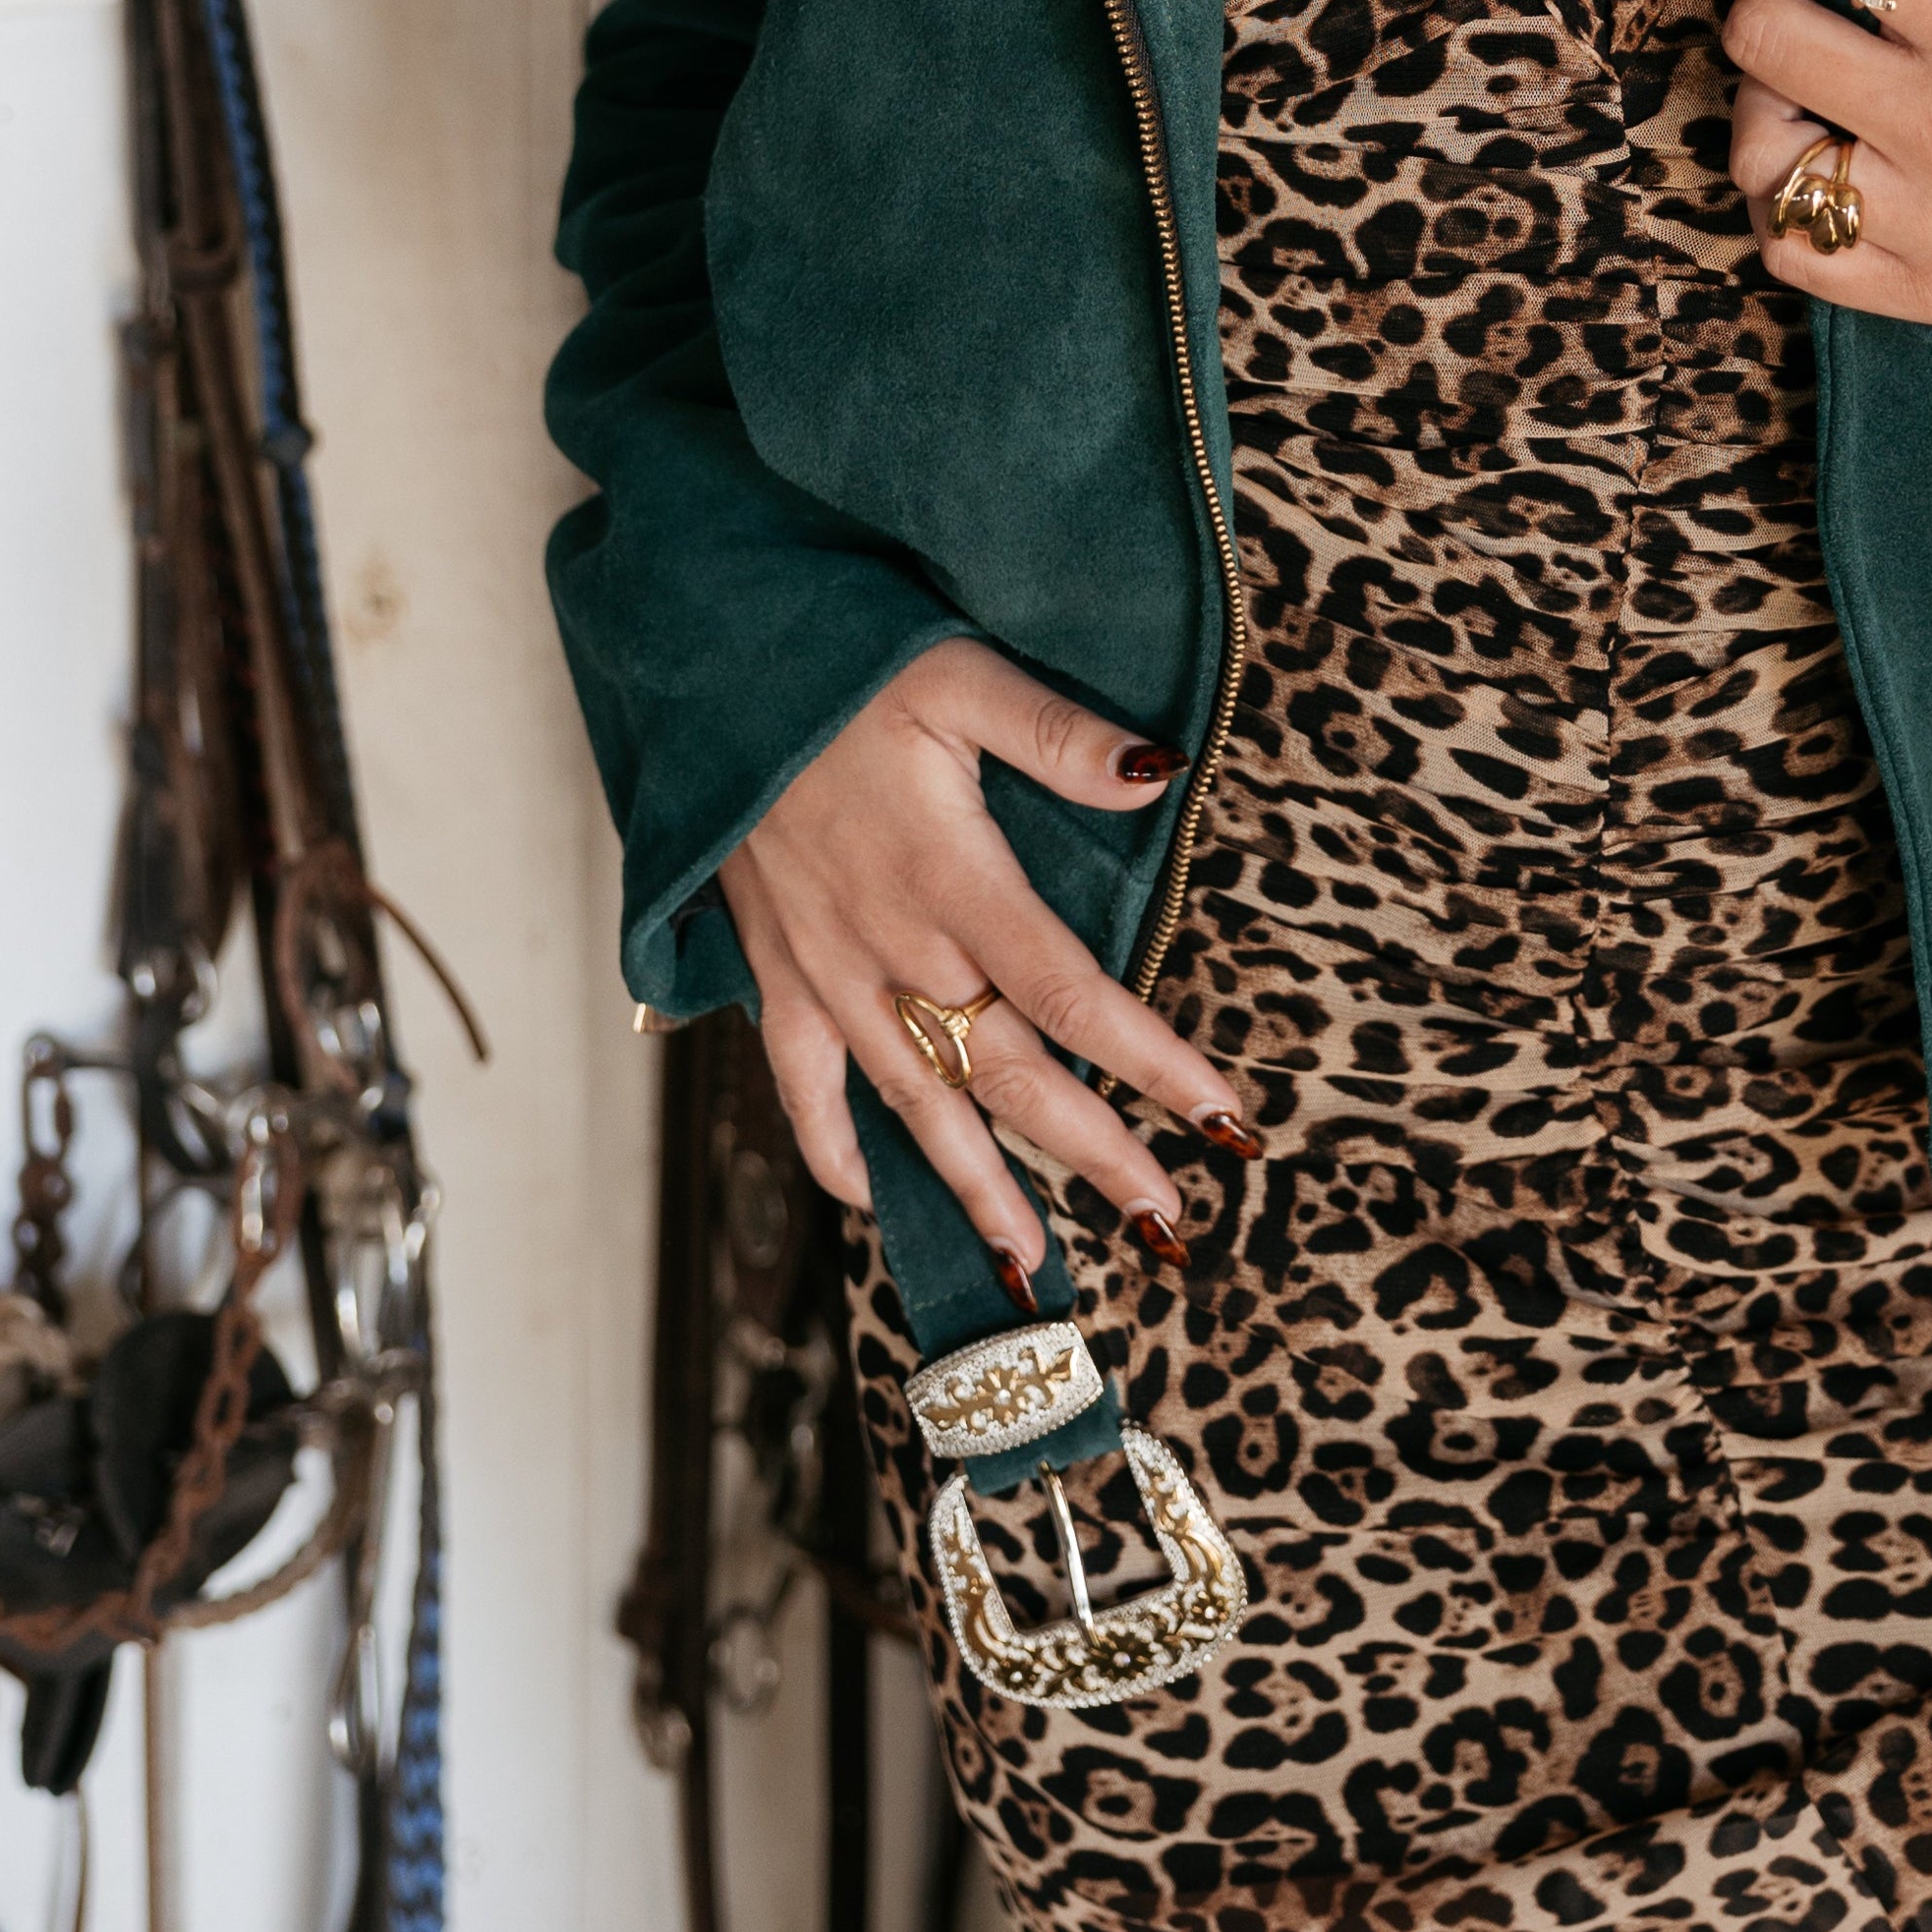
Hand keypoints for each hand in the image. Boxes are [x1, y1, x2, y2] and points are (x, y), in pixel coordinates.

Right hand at [716, 638, 1247, 1298]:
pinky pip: (804, 1089)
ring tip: (1035, 1263)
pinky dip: (835, 1154)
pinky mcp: (777, 976)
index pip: (1070, 996)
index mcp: (953, 879)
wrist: (712, 678)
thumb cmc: (847, 669)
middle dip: (1093, 1153)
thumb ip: (1058, 733)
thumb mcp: (961, 675)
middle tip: (1166, 1222)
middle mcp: (894, 949)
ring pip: (917, 1106)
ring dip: (980, 1186)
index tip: (1220, 1123)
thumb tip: (1157, 773)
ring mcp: (829, 976)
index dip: (1149, 1065)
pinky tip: (876, 1202)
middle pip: (1009, 1075)